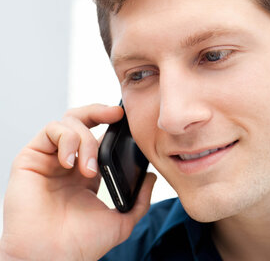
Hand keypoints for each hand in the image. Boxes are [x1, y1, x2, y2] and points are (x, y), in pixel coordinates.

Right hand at [0, 104, 155, 260]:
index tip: (128, 118)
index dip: (112, 123)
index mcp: (86, 173)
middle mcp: (67, 162)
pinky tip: (71, 163)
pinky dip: (66, 139)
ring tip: (90, 168)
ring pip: (68, 122)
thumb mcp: (121, 221)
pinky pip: (49, 131)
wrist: (52, 259)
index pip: (98, 136)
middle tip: (116, 114)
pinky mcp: (30, 159)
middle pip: (82, 119)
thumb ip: (139, 200)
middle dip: (100, 111)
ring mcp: (49, 159)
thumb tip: (152, 177)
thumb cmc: (80, 244)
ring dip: (85, 139)